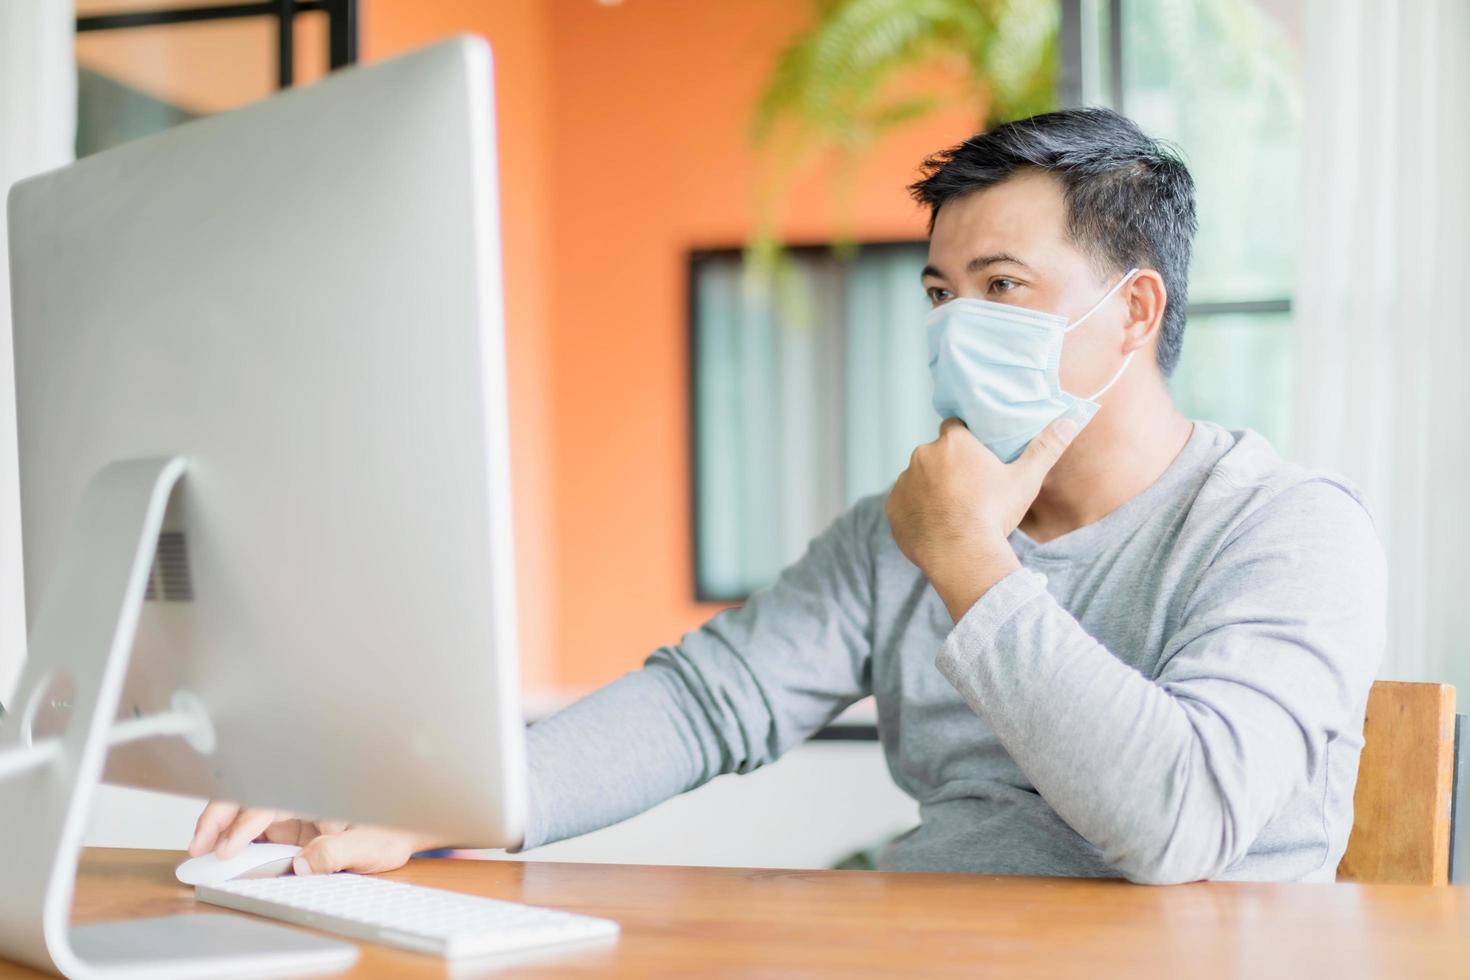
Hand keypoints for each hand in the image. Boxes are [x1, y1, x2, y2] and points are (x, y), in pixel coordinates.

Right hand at [189, 800, 445, 875]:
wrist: (407, 826)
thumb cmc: (392, 829)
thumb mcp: (371, 844)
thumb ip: (338, 854)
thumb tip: (303, 864)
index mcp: (318, 793)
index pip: (269, 804)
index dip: (244, 825)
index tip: (228, 848)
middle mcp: (301, 796)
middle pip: (249, 798)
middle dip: (218, 817)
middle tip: (196, 845)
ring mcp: (293, 809)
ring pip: (246, 809)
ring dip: (220, 825)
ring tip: (197, 848)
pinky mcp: (290, 824)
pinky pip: (255, 826)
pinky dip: (233, 836)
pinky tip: (217, 850)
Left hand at [886, 416, 1079, 621]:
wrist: (963, 557)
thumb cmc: (995, 515)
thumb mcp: (1025, 480)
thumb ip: (1046, 447)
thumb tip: (1072, 419)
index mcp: (953, 442)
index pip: (955, 427)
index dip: (966, 441)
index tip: (976, 459)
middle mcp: (922, 455)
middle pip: (936, 454)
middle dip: (948, 467)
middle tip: (968, 490)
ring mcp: (904, 481)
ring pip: (918, 478)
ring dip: (930, 488)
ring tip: (951, 511)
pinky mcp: (892, 507)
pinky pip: (904, 503)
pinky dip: (916, 510)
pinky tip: (935, 525)